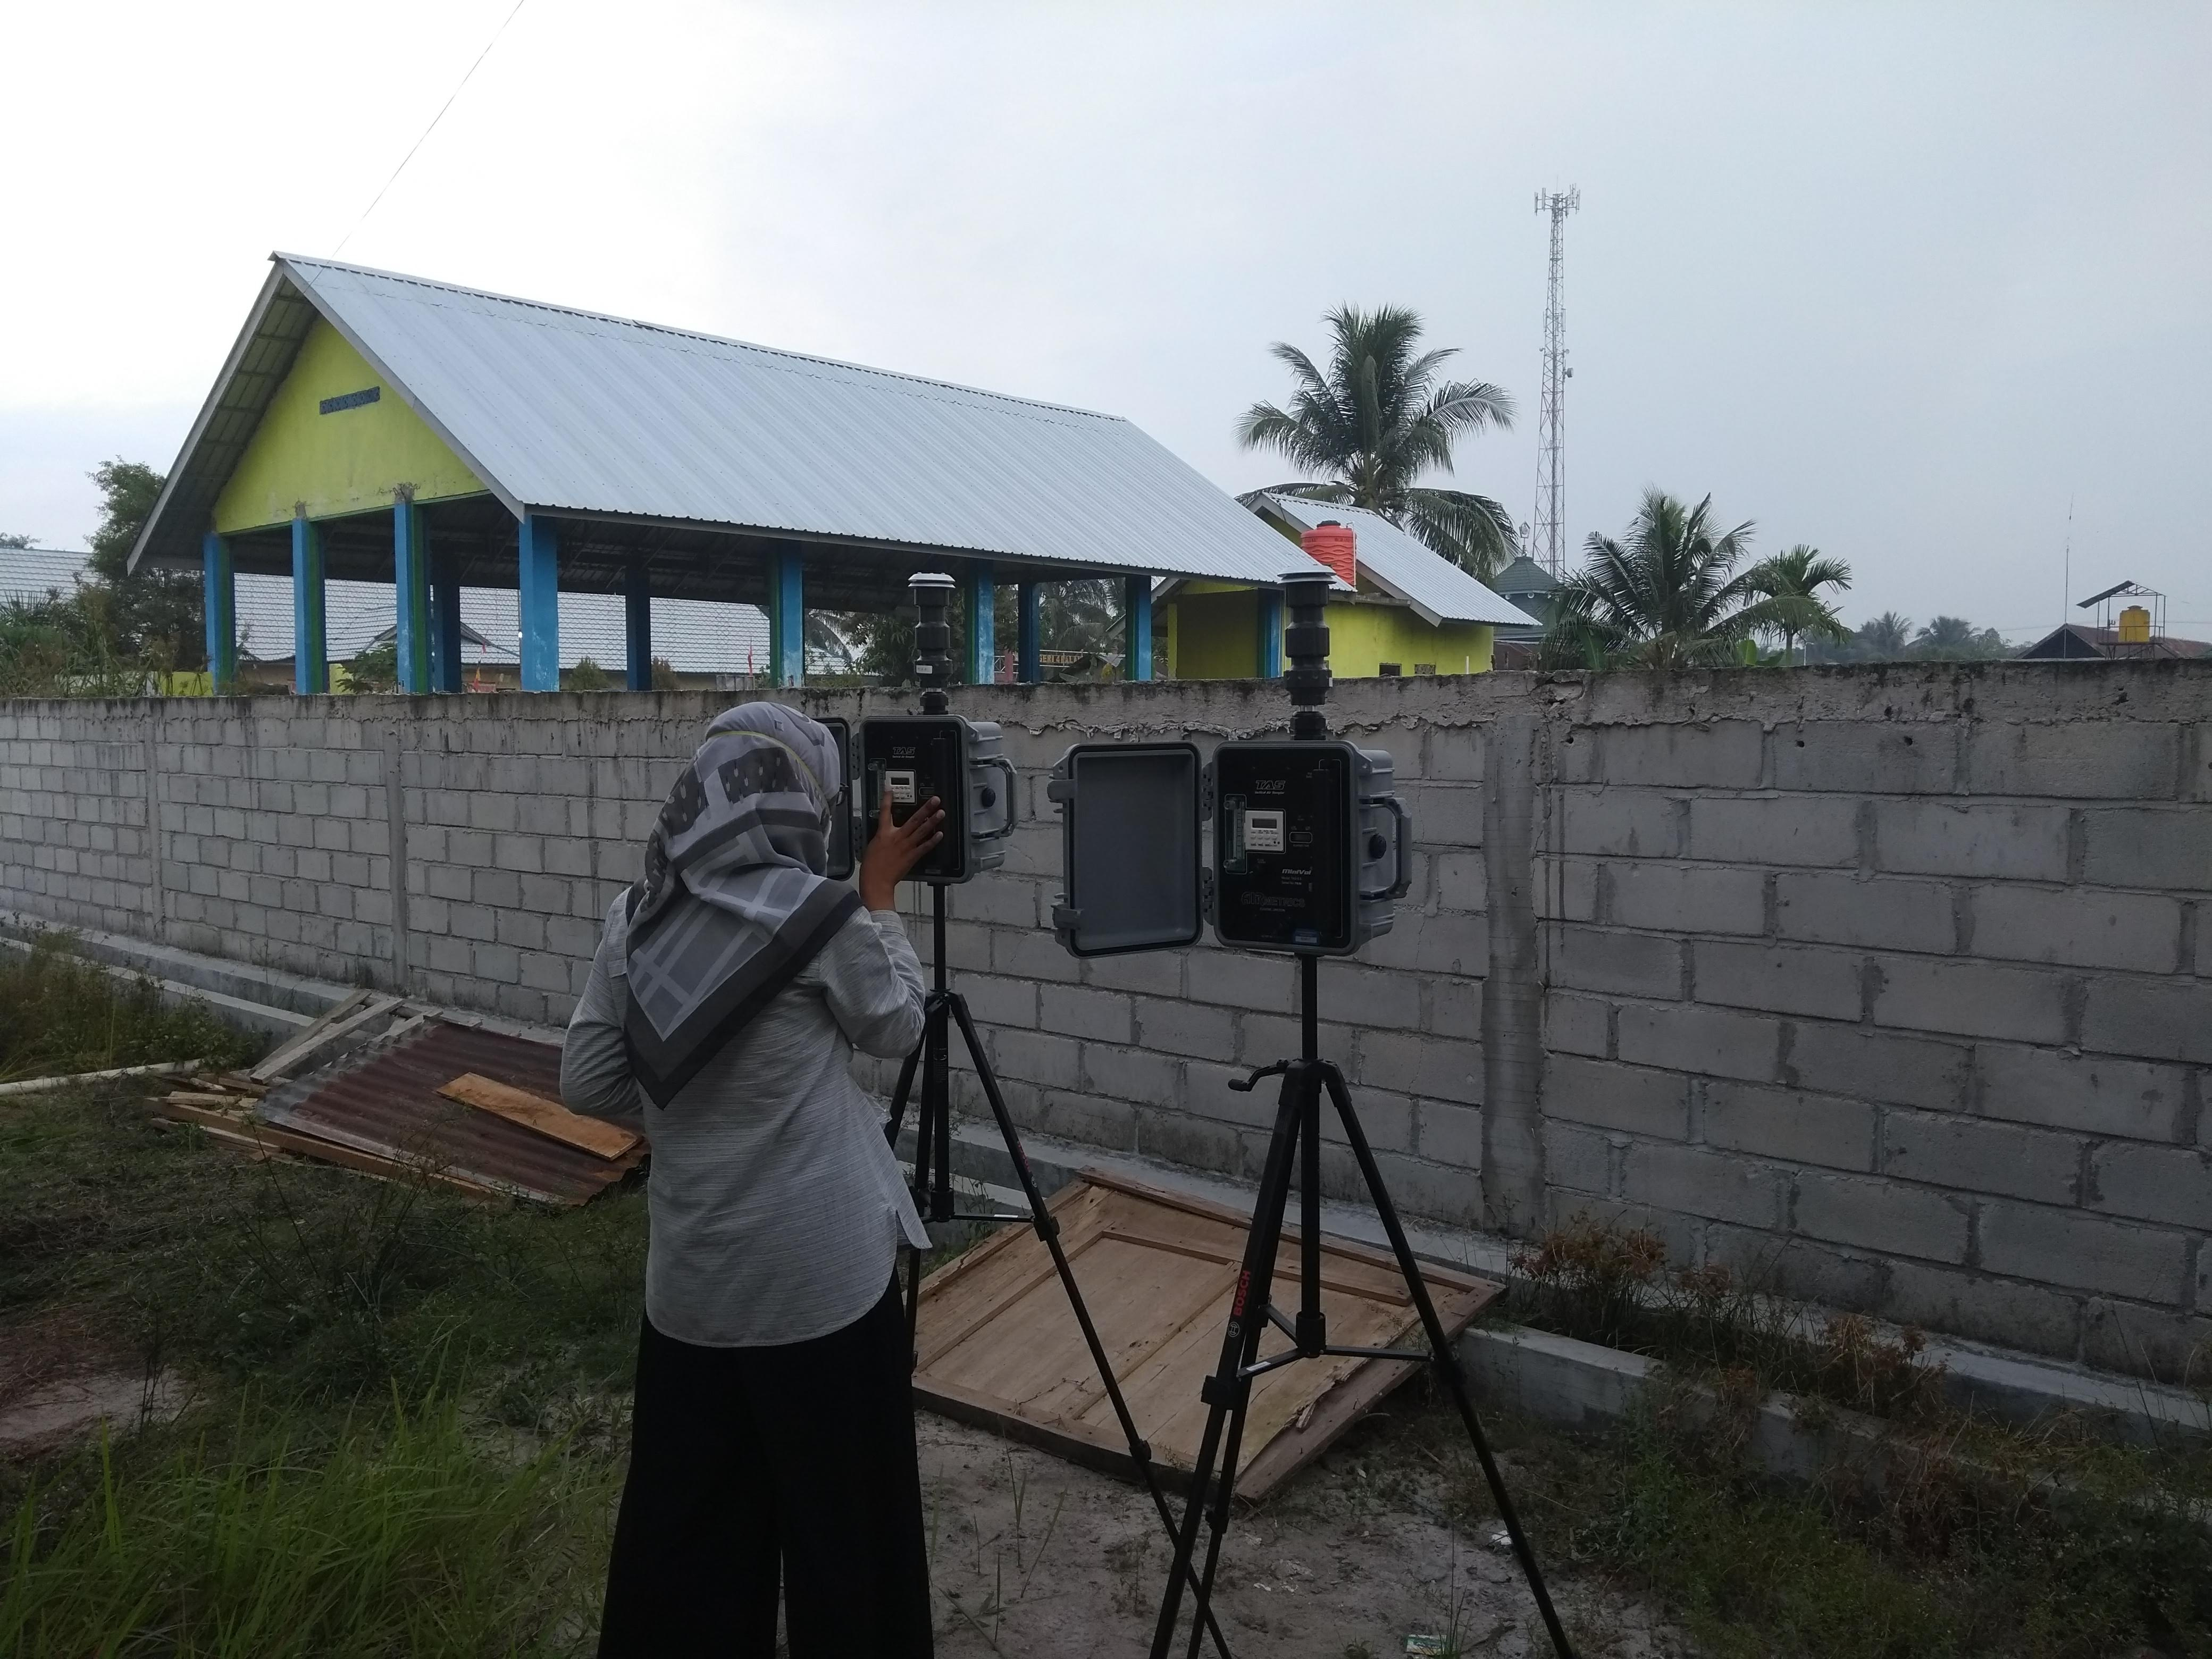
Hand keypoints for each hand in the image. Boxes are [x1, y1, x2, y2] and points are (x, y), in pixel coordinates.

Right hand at [859, 791, 944, 908]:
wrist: (876, 881)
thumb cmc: (872, 865)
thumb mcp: (873, 845)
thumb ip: (882, 836)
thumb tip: (887, 831)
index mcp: (883, 833)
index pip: (885, 812)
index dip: (887, 799)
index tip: (890, 788)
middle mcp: (897, 836)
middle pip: (913, 819)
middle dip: (925, 808)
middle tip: (935, 800)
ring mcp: (906, 846)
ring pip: (922, 830)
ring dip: (933, 821)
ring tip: (941, 812)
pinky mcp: (912, 856)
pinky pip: (925, 846)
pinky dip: (933, 840)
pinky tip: (940, 834)